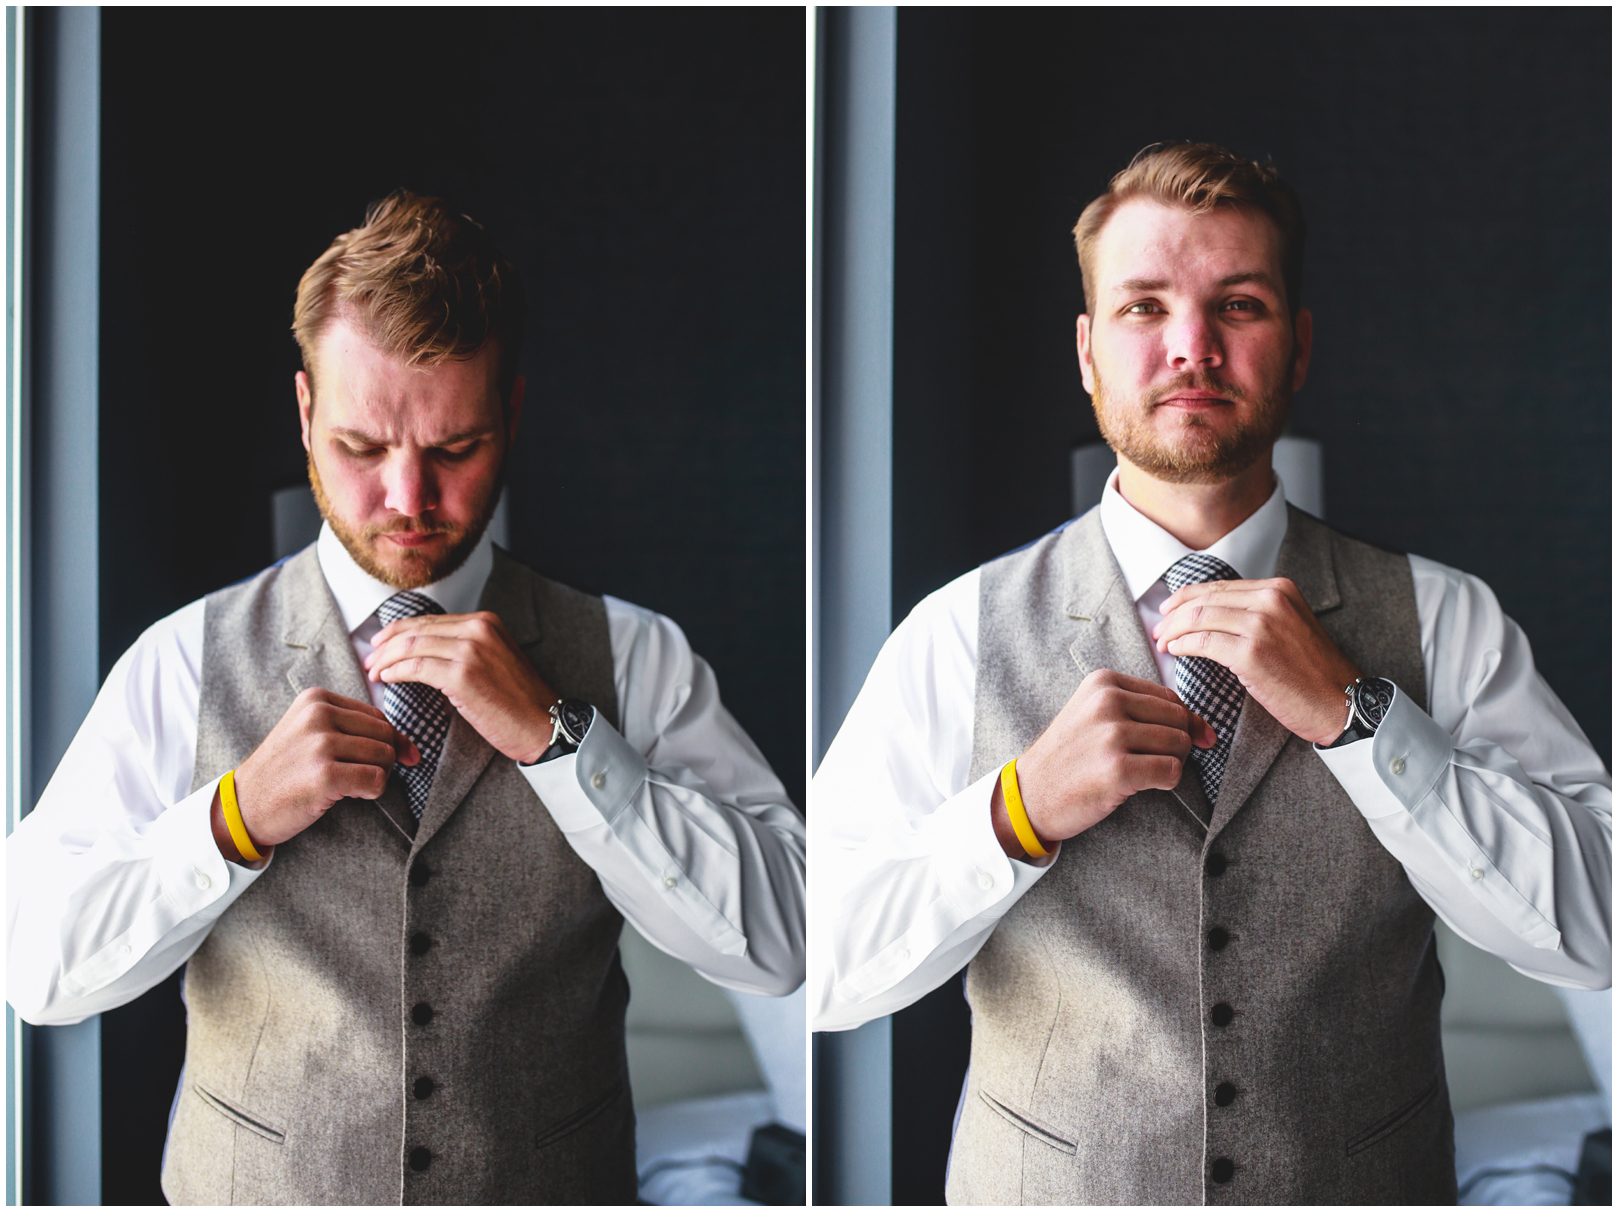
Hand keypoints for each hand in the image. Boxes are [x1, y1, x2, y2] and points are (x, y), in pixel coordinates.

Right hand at [213, 687, 420, 862]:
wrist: (244, 805)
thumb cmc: (286, 771)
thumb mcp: (312, 734)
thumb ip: (355, 730)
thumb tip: (413, 750)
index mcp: (316, 699)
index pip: (378, 716)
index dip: (387, 741)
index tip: (380, 762)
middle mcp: (318, 715)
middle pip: (386, 734)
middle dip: (382, 760)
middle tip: (357, 776)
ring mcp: (320, 743)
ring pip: (384, 757)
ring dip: (375, 777)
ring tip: (346, 785)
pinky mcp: (324, 774)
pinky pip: (376, 780)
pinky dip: (371, 792)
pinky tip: (346, 795)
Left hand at [363, 610, 560, 762]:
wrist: (544, 723)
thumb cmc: (519, 701)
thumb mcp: (495, 660)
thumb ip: (465, 649)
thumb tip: (423, 653)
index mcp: (485, 621)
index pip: (429, 620)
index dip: (398, 631)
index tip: (380, 645)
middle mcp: (478, 629)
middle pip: (416, 629)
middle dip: (386, 644)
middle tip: (370, 660)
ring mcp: (471, 649)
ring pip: (411, 646)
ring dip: (386, 660)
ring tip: (374, 673)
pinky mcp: (463, 674)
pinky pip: (416, 668)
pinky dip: (395, 672)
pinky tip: (386, 680)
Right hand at [992, 669, 1215, 857]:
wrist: (1030, 794)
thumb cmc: (1070, 756)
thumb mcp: (1094, 715)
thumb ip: (1141, 710)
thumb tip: (1206, 730)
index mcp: (1104, 683)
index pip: (1169, 698)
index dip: (1182, 723)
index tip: (1175, 742)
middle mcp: (1107, 702)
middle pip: (1179, 719)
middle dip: (1178, 744)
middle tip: (1152, 761)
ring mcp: (1111, 735)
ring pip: (1180, 745)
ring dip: (1171, 764)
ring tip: (1141, 772)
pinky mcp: (1117, 769)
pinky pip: (1171, 771)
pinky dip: (1165, 782)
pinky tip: (1140, 785)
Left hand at [1152, 576, 1359, 745]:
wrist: (1342, 703)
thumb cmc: (1313, 673)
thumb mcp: (1290, 626)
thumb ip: (1257, 613)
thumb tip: (1210, 613)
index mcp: (1279, 589)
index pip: (1218, 586)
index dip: (1186, 597)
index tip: (1168, 610)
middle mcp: (1270, 600)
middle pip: (1204, 599)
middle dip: (1173, 614)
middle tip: (1158, 629)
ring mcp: (1261, 625)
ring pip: (1199, 618)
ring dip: (1173, 631)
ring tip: (1163, 643)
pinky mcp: (1252, 653)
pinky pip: (1203, 643)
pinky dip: (1183, 646)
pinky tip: (1175, 652)